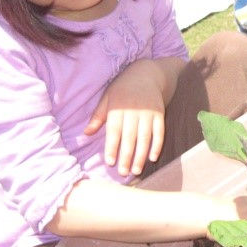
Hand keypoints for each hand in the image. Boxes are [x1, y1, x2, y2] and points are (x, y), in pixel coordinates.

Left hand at [85, 59, 179, 176]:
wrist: (147, 73)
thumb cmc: (123, 87)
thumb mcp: (107, 97)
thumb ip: (98, 115)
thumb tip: (87, 132)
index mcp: (117, 107)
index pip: (114, 131)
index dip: (112, 147)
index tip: (110, 162)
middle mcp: (133, 111)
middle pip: (129, 137)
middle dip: (126, 156)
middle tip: (123, 172)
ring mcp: (148, 113)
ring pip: (145, 138)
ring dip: (141, 155)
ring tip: (136, 170)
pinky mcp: (160, 114)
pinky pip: (159, 132)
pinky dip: (157, 145)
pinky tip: (152, 158)